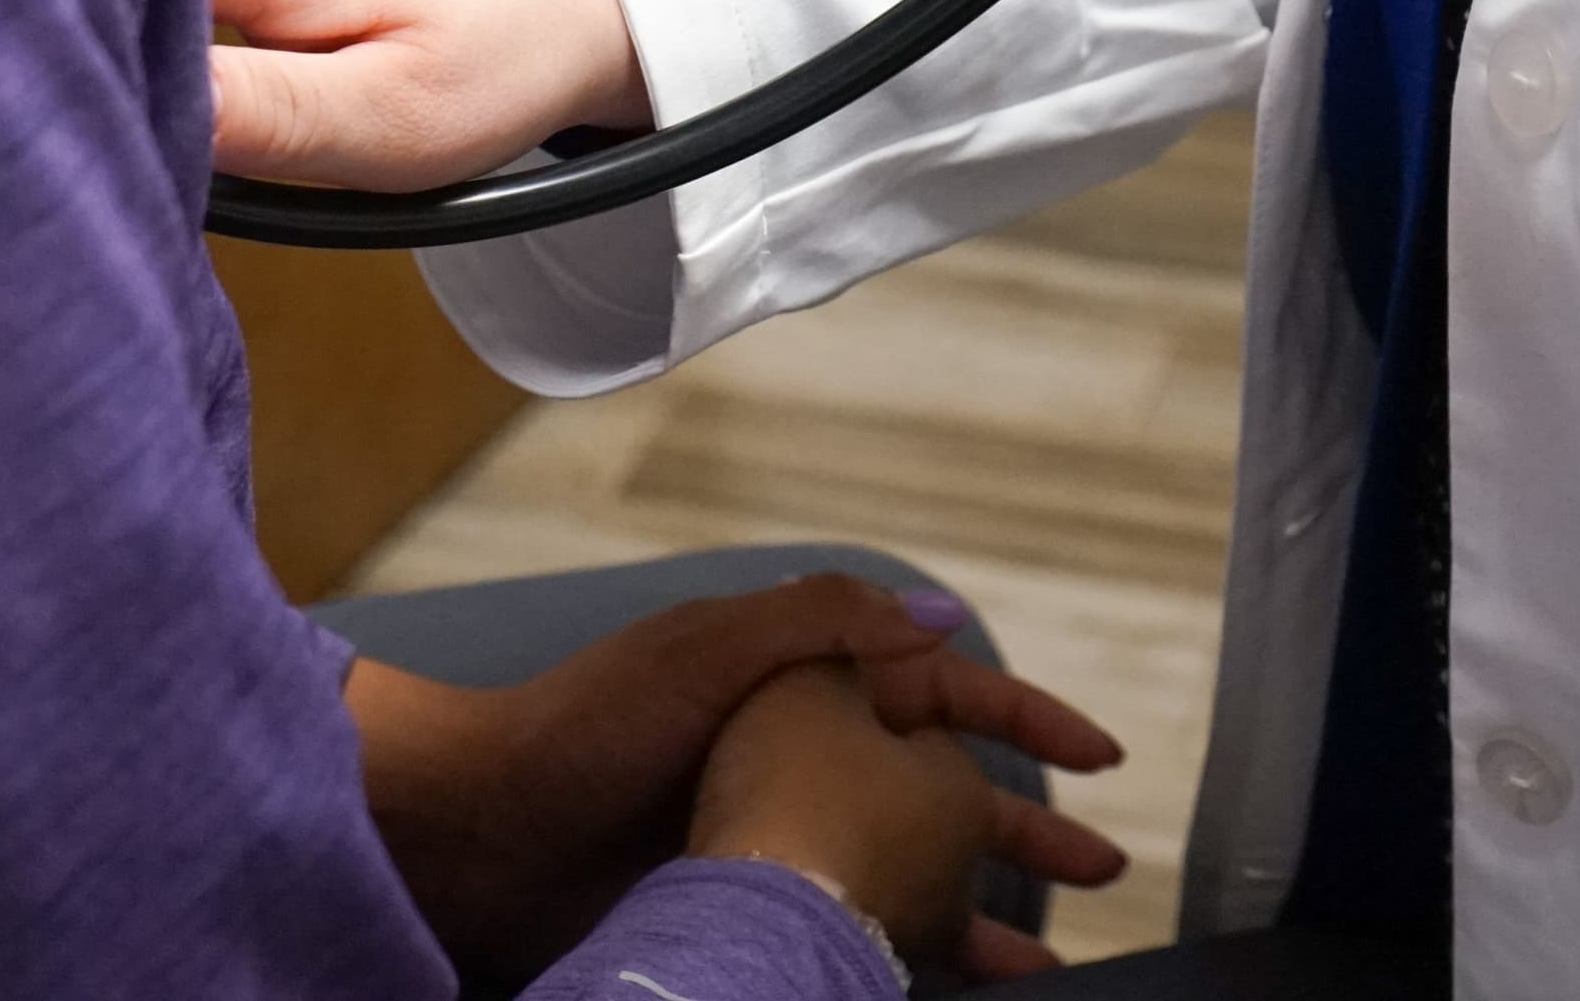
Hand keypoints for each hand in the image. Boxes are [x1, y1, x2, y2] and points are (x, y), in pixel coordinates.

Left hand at [344, 575, 1124, 988]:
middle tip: (1104, 868)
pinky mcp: (736, 906)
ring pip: (900, 873)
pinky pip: (842, 929)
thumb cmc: (573, 730)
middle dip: (1024, 828)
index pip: (937, 691)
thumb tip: (938, 615)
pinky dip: (899, 955)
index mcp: (793, 681)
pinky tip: (943, 986)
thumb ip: (821, 622)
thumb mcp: (703, 649)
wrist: (475, 836)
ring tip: (1044, 962)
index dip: (1024, 717)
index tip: (1098, 754)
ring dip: (973, 912)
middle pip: (937, 792)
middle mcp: (790, 756)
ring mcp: (765, 838)